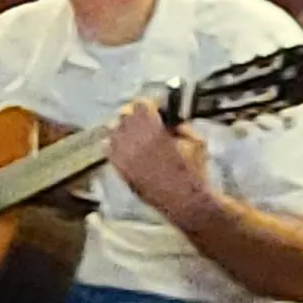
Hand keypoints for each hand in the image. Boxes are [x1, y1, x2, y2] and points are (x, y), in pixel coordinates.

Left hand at [106, 98, 216, 222]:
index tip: (156, 107)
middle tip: (146, 120)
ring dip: (124, 128)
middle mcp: (133, 138)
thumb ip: (180, 125)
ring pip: (112, 129)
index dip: (150, 104)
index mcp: (152, 128)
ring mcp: (122, 153)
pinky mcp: (118, 167)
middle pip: (124, 114)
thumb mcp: (195, 140)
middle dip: (136, 114)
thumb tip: (169, 119)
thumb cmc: (193, 170)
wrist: (183, 199)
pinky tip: (127, 148)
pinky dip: (115, 144)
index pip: (141, 103)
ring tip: (137, 134)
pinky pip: (107, 147)